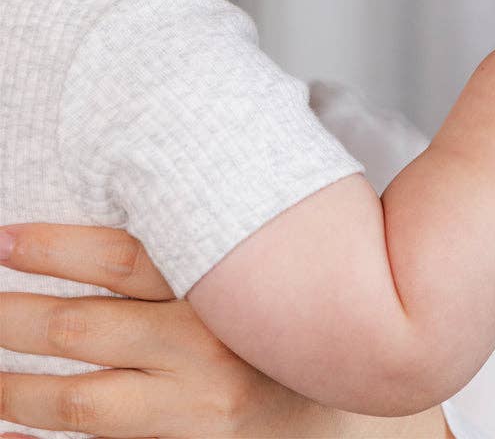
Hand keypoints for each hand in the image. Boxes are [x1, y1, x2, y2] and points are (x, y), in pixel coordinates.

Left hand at [0, 223, 452, 437]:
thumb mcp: (265, 259)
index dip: (55, 247)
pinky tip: (4, 433)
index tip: (5, 238)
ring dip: (12, 384)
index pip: (123, 258)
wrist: (353, 386)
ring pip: (79, 397)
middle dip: (14, 314)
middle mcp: (206, 343)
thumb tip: (145, 187)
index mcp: (223, 282)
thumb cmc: (295, 309)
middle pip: (85, 327)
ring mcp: (194, 405)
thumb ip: (215, 231)